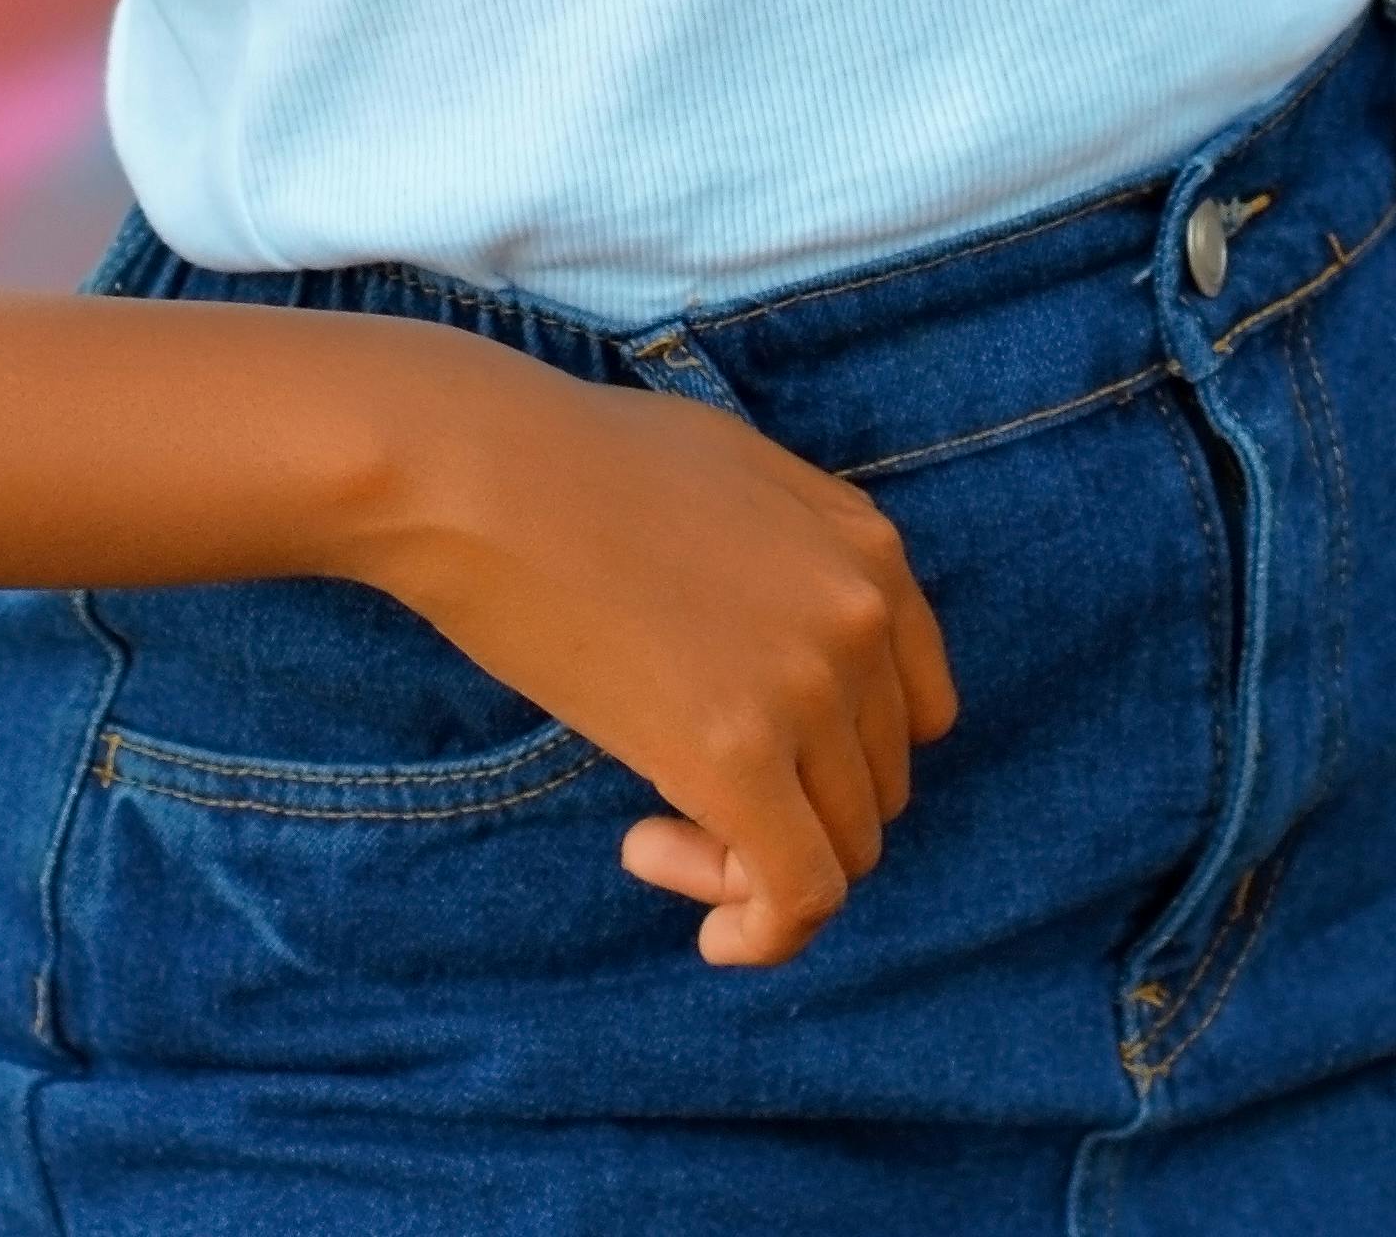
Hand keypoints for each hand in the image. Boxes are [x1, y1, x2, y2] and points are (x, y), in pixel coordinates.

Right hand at [347, 340, 956, 965]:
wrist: (478, 470)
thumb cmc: (573, 463)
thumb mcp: (734, 478)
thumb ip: (793, 562)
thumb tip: (790, 663)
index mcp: (866, 548)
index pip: (916, 710)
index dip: (839, 759)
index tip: (760, 766)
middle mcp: (859, 617)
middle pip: (876, 787)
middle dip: (789, 815)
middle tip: (675, 806)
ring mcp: (806, 687)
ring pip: (842, 851)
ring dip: (750, 868)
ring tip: (650, 834)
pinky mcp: (736, 756)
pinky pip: (798, 895)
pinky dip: (760, 932)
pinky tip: (681, 900)